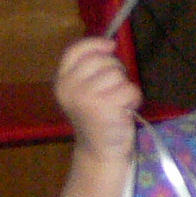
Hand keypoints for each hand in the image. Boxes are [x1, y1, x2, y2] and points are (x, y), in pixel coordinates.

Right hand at [55, 36, 141, 163]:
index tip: (110, 46)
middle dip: (116, 70)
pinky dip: (134, 99)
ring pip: (117, 74)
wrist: (99, 152)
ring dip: (125, 87)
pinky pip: (129, 89)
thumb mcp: (85, 91)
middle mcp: (69, 87)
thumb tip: (110, 44)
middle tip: (114, 90)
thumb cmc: (97, 119)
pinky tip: (125, 111)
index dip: (94, 44)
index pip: (75, 52)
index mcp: (62, 82)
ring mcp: (85, 96)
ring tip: (118, 103)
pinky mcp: (104, 106)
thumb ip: (91, 69)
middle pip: (102, 60)